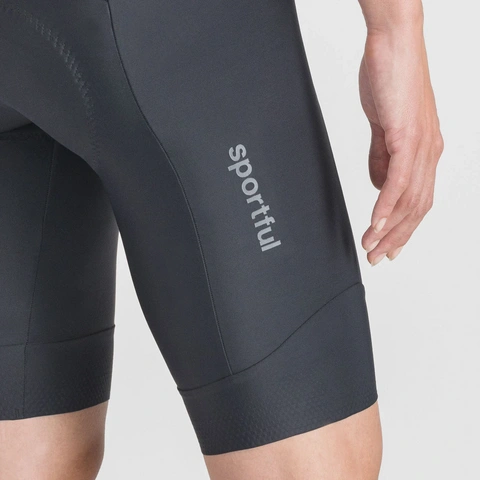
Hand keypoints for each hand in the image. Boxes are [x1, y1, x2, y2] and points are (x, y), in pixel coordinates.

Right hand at [358, 24, 443, 265]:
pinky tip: (375, 223)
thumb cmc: (390, 79)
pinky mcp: (407, 136)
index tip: (389, 247)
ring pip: (409, 199)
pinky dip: (386, 205)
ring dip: (389, 228)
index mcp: (424, 151)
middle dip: (397, 238)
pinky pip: (398, 180)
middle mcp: (429, 152)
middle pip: (417, 207)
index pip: (418, 200)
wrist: (393, 43)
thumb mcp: (383, 126)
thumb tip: (379, 185)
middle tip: (378, 257)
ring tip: (371, 247)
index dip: (404, 228)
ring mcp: (421, 145)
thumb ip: (382, 158)